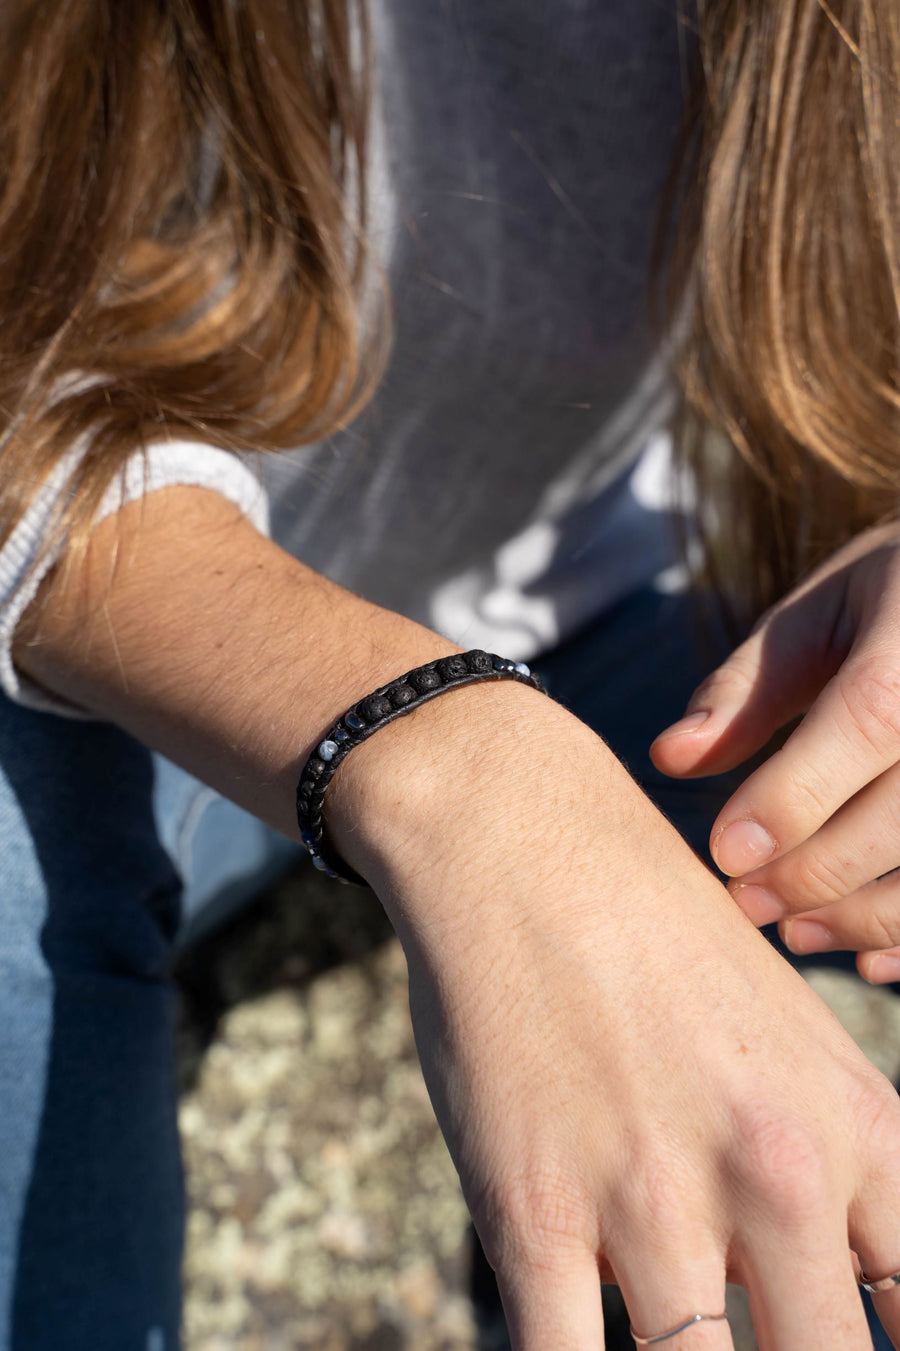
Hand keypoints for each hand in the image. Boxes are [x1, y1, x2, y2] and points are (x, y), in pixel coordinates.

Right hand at [332, 684, 899, 1348]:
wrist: (523, 839)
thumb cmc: (653, 930)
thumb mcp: (785, 1036)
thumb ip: (823, 1176)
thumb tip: (801, 1294)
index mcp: (857, 1127)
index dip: (890, 1348)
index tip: (832, 1333)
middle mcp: (780, 1173)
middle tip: (755, 1332)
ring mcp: (656, 1197)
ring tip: (662, 1317)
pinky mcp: (535, 1211)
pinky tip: (566, 1342)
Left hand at [652, 523, 899, 983]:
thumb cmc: (882, 599)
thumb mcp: (811, 619)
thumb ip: (744, 691)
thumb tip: (668, 756)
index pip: (866, 721)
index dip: (794, 797)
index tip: (726, 853)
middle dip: (819, 870)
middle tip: (745, 903)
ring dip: (870, 915)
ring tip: (794, 931)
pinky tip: (870, 958)